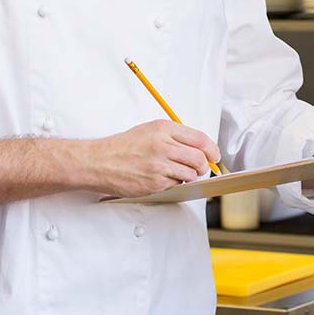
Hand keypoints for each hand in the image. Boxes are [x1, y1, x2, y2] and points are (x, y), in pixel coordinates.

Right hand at [82, 120, 220, 198]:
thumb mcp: (149, 130)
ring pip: (191, 174)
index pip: (200, 139)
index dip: (212, 150)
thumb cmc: (123, 147)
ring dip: (188, 176)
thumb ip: (174, 136)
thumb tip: (199, 147)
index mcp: (163, 129)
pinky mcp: (155, 182)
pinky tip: (162, 178)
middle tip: (199, 168)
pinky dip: (174, 183)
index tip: (214, 156)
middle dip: (203, 166)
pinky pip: (176, 185)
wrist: (100, 162)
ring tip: (175, 172)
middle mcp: (163, 146)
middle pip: (199, 159)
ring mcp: (159, 165)